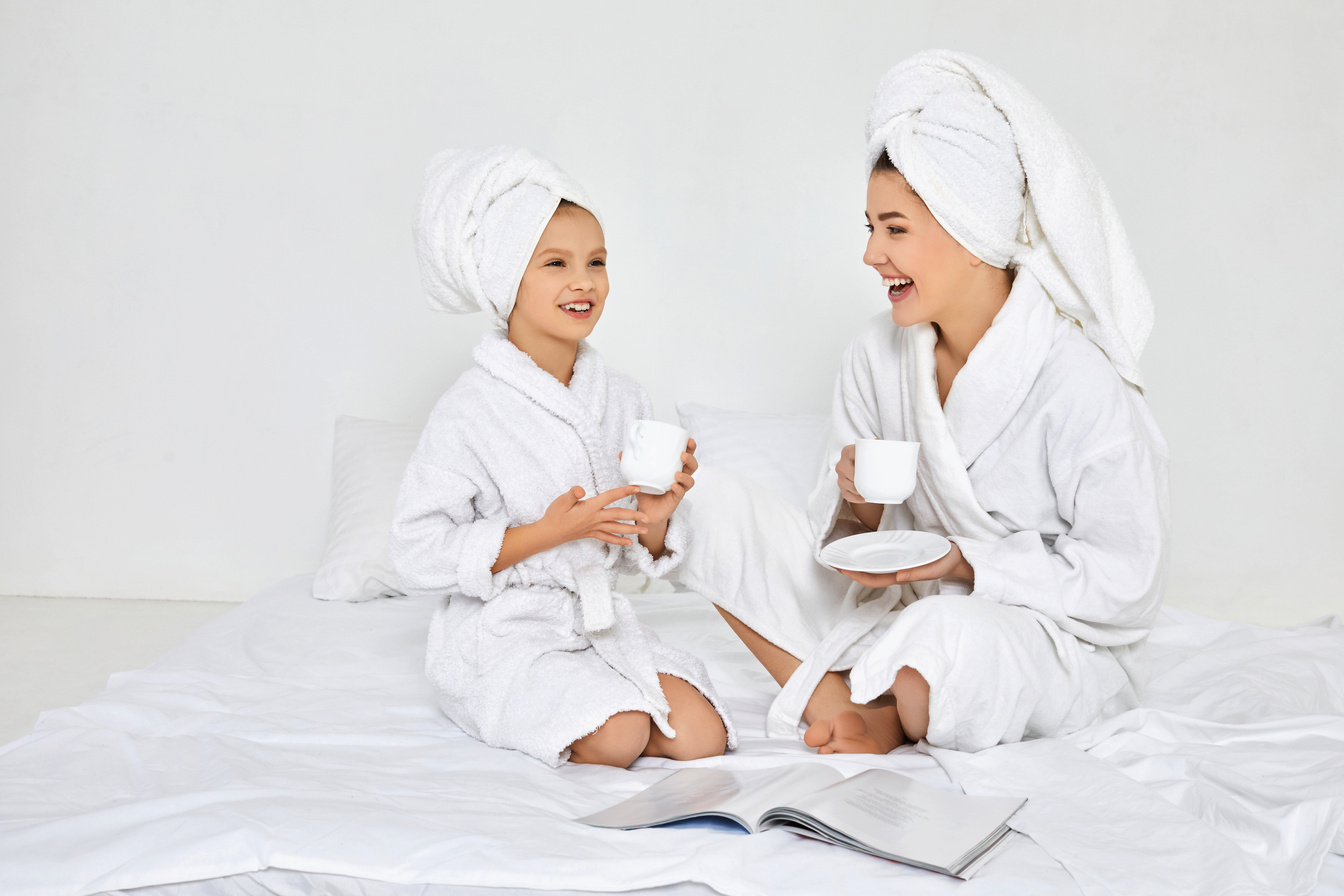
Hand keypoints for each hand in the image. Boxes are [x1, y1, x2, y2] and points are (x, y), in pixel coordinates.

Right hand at [538, 485, 648, 547]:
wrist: (549, 533)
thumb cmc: (555, 515)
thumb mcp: (561, 501)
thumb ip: (572, 494)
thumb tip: (580, 490)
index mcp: (590, 508)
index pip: (610, 497)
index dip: (624, 491)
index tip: (637, 488)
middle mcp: (595, 519)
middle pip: (618, 515)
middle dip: (633, 516)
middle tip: (647, 517)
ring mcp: (594, 528)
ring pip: (616, 528)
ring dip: (631, 530)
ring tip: (644, 531)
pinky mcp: (592, 534)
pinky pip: (608, 538)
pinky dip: (619, 541)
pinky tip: (629, 543)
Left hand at [624, 438, 697, 527]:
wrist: (645, 512)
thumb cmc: (645, 491)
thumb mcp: (638, 476)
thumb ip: (632, 465)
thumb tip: (622, 452)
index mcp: (673, 469)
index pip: (686, 456)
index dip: (690, 448)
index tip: (689, 440)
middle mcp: (679, 478)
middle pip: (692, 466)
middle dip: (690, 458)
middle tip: (683, 455)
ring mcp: (679, 489)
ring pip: (690, 480)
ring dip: (685, 475)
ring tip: (677, 474)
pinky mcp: (675, 500)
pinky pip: (681, 493)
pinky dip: (678, 489)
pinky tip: (673, 486)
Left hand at [835, 541, 973, 588]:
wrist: (956, 557)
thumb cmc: (946, 562)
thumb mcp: (934, 567)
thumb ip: (918, 572)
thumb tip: (898, 575)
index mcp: (901, 577)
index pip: (873, 580)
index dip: (857, 576)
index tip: (842, 569)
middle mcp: (897, 573)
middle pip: (869, 575)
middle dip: (852, 570)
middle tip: (834, 561)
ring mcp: (898, 566)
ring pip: (874, 567)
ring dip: (858, 563)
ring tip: (843, 555)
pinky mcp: (902, 557)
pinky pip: (881, 559)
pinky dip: (870, 555)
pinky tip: (862, 549)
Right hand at [837, 444, 881, 530]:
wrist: (868, 468)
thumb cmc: (875, 458)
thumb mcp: (878, 450)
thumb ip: (884, 447)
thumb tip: (900, 449)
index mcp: (848, 451)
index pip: (850, 455)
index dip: (858, 463)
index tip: (868, 469)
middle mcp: (841, 463)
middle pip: (846, 472)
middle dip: (857, 479)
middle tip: (870, 483)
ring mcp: (840, 477)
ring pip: (846, 485)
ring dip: (857, 490)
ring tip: (869, 492)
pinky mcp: (842, 488)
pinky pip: (847, 495)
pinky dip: (856, 499)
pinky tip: (865, 498)